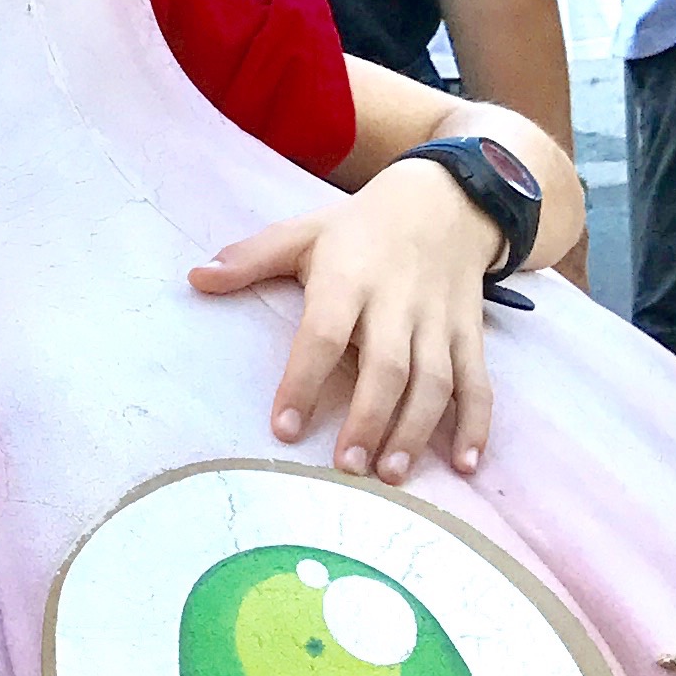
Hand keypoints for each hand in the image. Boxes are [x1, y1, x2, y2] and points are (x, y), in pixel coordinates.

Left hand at [189, 157, 505, 482]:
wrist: (445, 200)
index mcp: (349, 279)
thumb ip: (250, 258)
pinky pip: (479, 382)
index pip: (324, 334)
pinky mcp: (471, 333)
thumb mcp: (303, 232)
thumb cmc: (360, 228)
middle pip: (387, 367)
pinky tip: (464, 464)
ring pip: (435, 381)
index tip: (284, 429)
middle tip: (346, 468)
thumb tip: (196, 279)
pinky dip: (476, 424)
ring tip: (392, 475)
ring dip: (417, 430)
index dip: (303, 381)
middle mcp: (398, 303)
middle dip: (369, 419)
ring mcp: (439, 320)